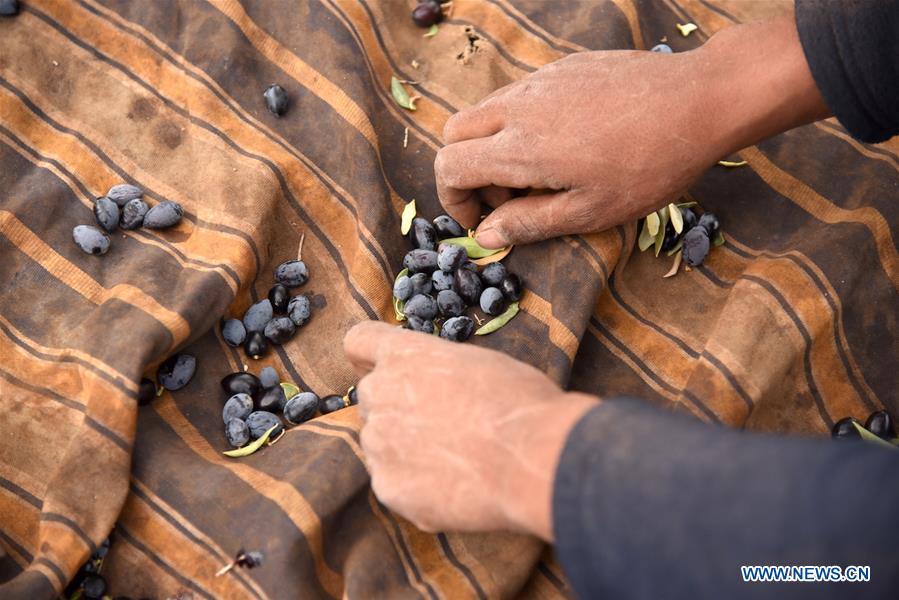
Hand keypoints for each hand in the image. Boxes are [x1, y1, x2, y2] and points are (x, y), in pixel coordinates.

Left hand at [343, 321, 595, 538]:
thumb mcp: (481, 364)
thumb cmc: (520, 403)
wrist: (532, 457)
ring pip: (381, 444)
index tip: (385, 368)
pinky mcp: (387, 487)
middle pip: (373, 398)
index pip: (359, 341)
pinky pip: (394, 483)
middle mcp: (380, 393)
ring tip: (455, 461)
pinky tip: (455, 488)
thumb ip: (441, 371)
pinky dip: (417, 488)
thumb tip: (441, 389)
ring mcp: (379, 443)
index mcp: (404, 355)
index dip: (369, 356)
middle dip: (399, 408)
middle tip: (442, 426)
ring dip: (406, 450)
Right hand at [435, 14, 828, 247]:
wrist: (698, 101)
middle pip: (455, 132)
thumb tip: (486, 236)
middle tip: (506, 198)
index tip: (483, 220)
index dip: (454, 200)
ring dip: (490, 145)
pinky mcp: (562, 67)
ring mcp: (539, 82)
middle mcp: (518, 107)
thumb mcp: (589, 212)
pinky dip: (518, 122)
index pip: (450, 165)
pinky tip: (563, 142)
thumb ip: (529, 223)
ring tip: (536, 172)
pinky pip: (519, 94)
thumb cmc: (648, 166)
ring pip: (485, 110)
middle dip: (465, 170)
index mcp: (518, 148)